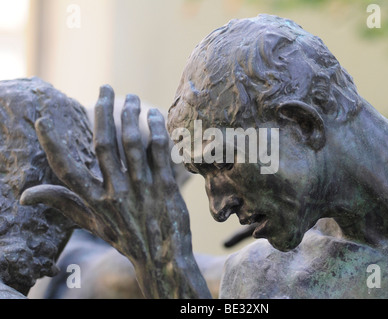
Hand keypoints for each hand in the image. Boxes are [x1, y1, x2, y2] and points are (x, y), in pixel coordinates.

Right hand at [20, 85, 210, 297]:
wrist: (162, 257)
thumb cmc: (125, 238)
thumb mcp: (92, 224)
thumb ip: (64, 204)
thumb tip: (27, 196)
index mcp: (94, 201)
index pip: (67, 169)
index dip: (53, 144)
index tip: (43, 120)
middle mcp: (115, 192)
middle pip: (103, 143)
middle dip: (102, 111)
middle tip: (106, 88)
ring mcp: (142, 188)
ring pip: (132, 142)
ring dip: (131, 114)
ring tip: (132, 97)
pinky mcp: (165, 187)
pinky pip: (159, 151)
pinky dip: (156, 130)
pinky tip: (154, 115)